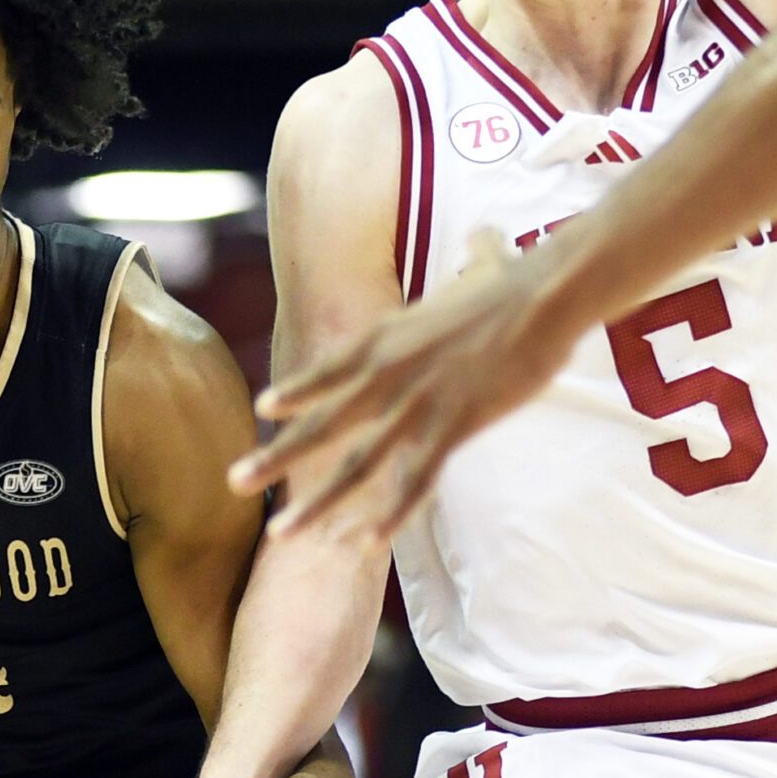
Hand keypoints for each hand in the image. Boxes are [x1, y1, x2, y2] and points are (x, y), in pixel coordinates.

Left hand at [236, 231, 571, 544]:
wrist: (542, 297)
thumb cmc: (517, 283)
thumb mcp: (482, 265)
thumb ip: (474, 255)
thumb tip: (487, 236)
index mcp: (388, 337)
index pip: (328, 369)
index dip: (295, 391)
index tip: (261, 409)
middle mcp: (387, 373)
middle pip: (322, 423)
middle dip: (276, 456)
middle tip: (235, 482)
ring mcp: (416, 403)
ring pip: (356, 463)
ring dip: (316, 503)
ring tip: (281, 533)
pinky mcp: (453, 426)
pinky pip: (416, 479)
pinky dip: (392, 512)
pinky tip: (368, 541)